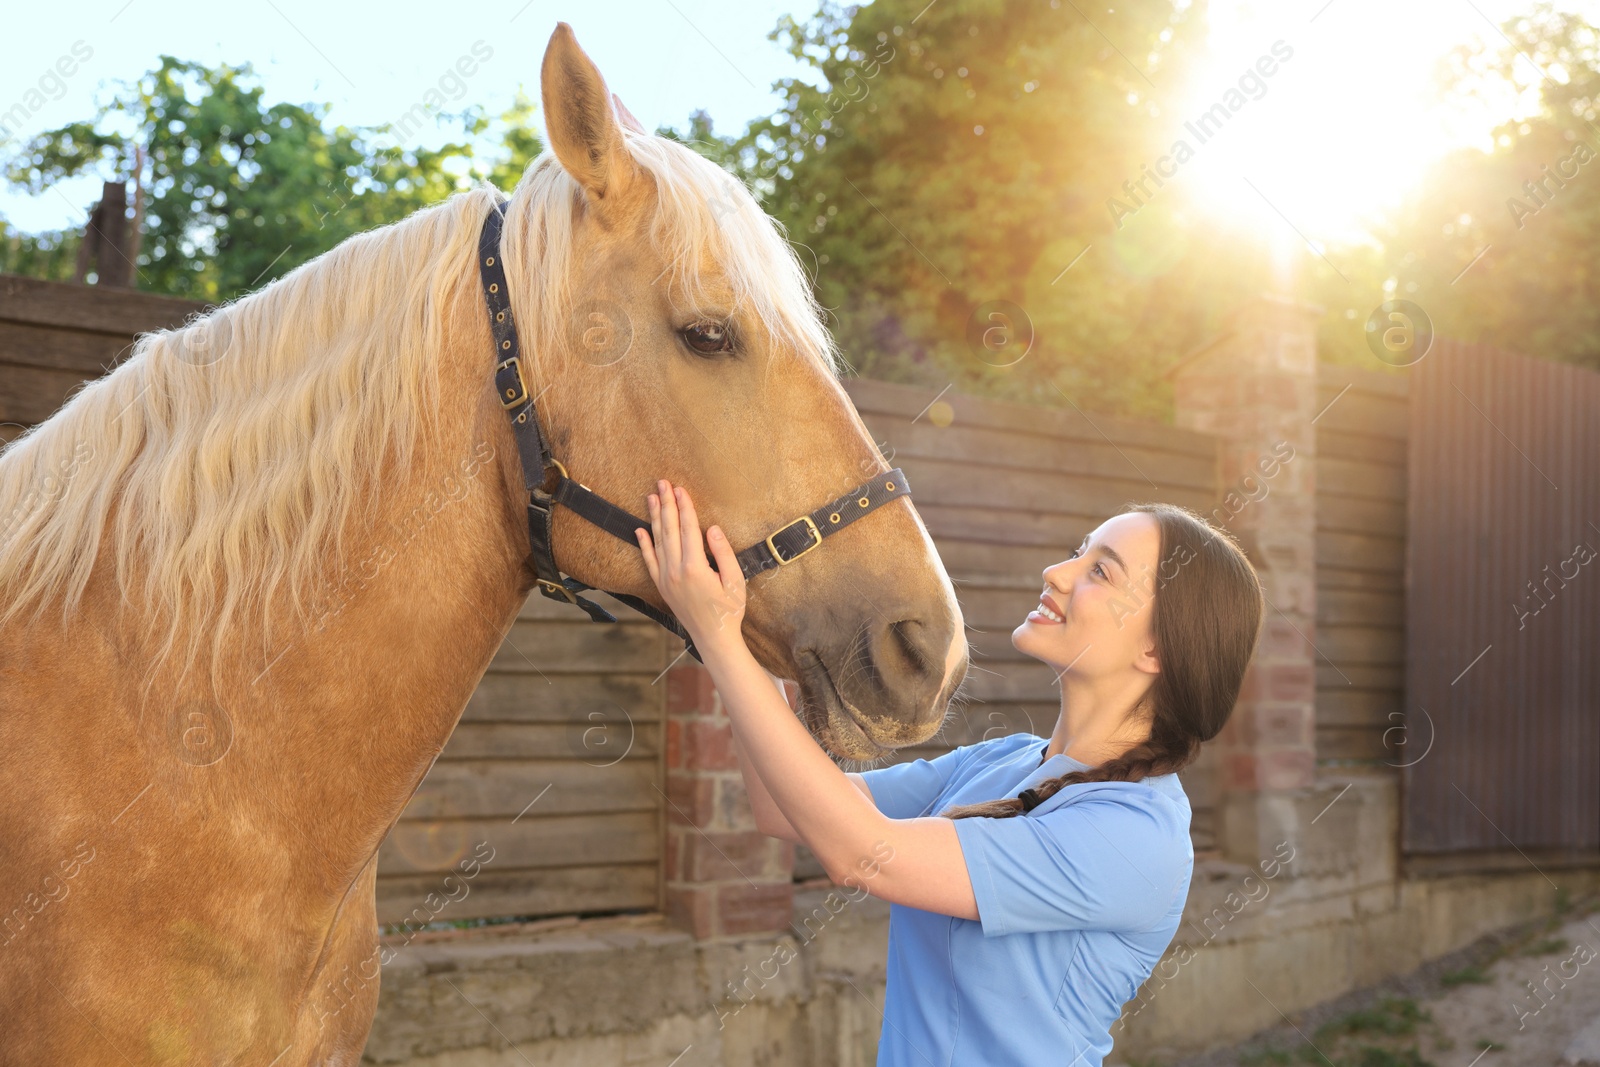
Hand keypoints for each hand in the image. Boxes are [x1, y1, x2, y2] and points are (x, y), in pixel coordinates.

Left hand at [635, 480, 747, 651]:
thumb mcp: (735, 581)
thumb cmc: (729, 610)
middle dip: (666, 504)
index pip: (688, 529)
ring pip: (657, 541)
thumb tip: (712, 529)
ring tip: (651, 497)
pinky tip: (640, 529)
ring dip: (654, 517)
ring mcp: (666, 578)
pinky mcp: (662, 586)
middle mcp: (676, 570)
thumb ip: (723, 553)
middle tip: (662, 483)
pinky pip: (649, 561)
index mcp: (695, 567)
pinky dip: (643, 544)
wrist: (713, 637)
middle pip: (669, 530)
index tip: (680, 489)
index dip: (685, 507)